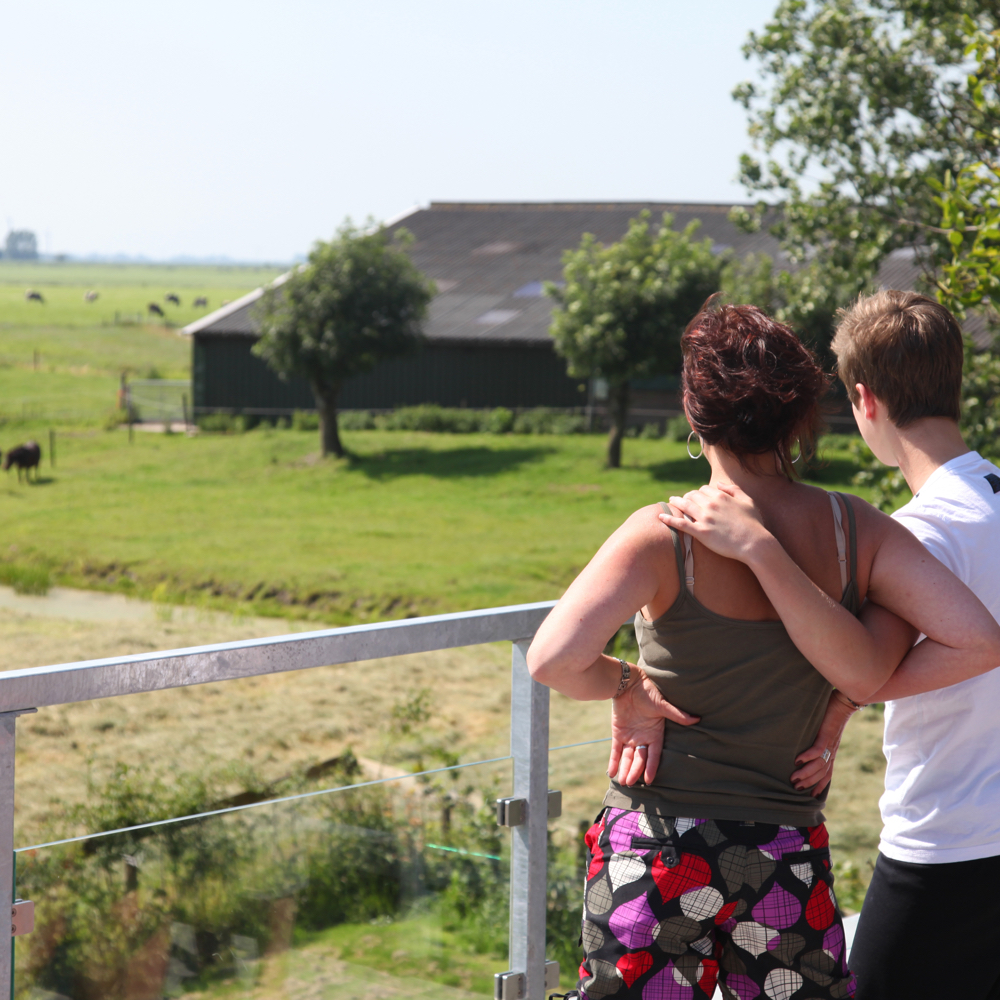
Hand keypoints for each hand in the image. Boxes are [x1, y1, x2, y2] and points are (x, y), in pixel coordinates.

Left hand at [608, 667, 698, 785]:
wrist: (629, 683)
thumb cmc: (648, 692)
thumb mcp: (662, 705)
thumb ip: (676, 714)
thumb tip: (696, 719)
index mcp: (655, 734)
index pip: (654, 755)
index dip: (651, 767)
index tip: (648, 780)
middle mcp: (643, 738)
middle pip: (639, 759)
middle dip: (635, 771)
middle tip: (630, 783)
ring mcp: (630, 736)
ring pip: (627, 757)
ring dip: (625, 769)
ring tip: (622, 782)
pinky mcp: (618, 733)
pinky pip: (616, 750)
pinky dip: (614, 761)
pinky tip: (611, 772)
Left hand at [657, 483, 770, 564]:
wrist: (755, 543)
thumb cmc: (754, 524)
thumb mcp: (747, 501)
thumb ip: (733, 489)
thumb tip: (718, 484)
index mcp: (721, 496)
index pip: (703, 489)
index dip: (698, 493)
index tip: (696, 497)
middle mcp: (711, 505)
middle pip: (692, 496)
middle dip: (686, 496)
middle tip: (681, 500)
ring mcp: (704, 518)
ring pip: (684, 506)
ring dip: (675, 502)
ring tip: (670, 502)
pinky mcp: (700, 533)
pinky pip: (680, 523)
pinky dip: (669, 519)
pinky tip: (660, 516)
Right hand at [791, 690, 858, 795]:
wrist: (845, 702)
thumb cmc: (832, 714)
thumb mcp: (824, 731)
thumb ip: (818, 739)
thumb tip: (805, 746)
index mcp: (832, 752)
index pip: (827, 774)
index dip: (819, 785)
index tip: (810, 796)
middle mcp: (831, 751)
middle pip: (821, 773)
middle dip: (809, 782)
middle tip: (796, 788)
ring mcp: (829, 744)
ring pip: (819, 765)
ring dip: (806, 773)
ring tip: (794, 778)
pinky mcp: (826, 735)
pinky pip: (817, 750)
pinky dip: (808, 756)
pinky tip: (798, 760)